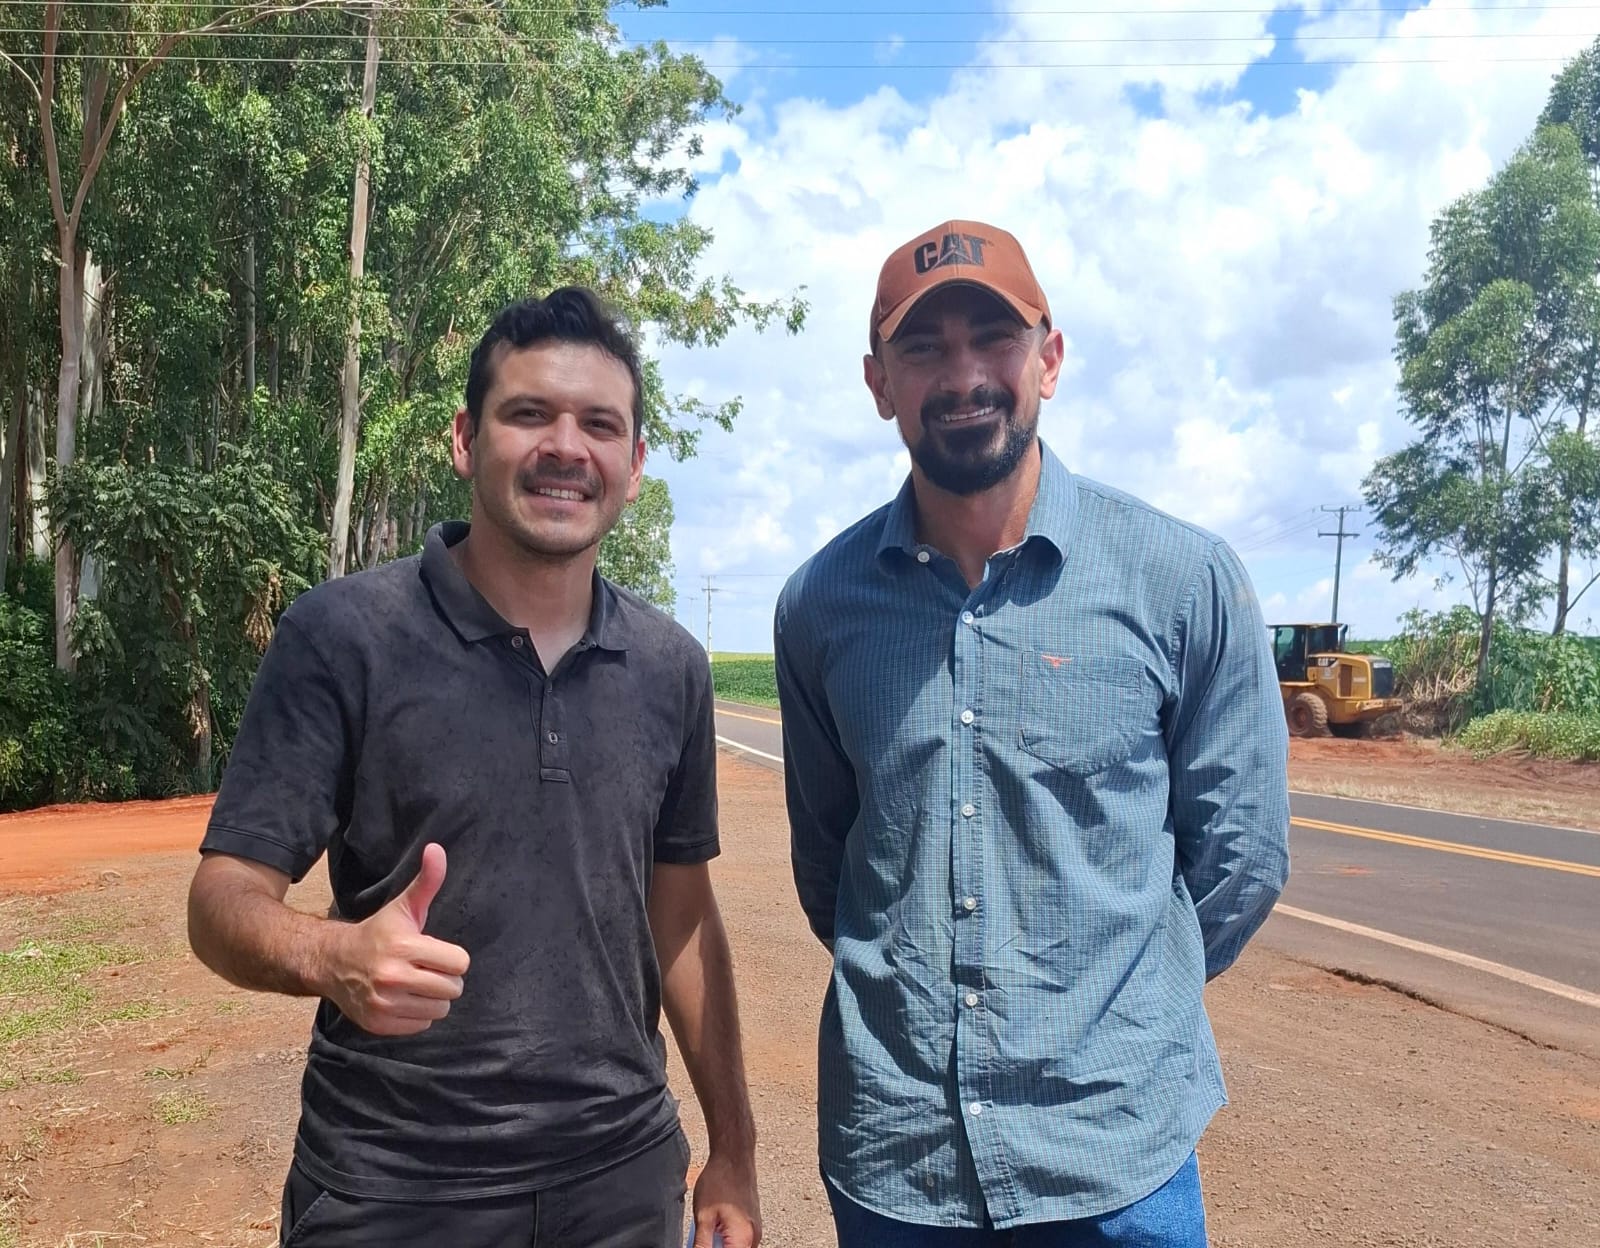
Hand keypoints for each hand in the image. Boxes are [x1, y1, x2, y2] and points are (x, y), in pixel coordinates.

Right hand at [320, 843, 469, 1035]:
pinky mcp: (378, 1024)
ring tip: (415, 983)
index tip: (435, 952)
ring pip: (440, 1009)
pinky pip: (421, 1025)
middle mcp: (392, 977)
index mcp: (403, 946)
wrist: (332, 962)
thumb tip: (437, 849)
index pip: (460, 963)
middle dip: (445, 978)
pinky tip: (403, 999)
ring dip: (433, 998)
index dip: (452, 957)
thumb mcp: (404, 906)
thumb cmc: (378, 932)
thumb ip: (427, 881)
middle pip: (453, 988)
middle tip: (426, 968)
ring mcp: (384, 1004)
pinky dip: (417, 1014)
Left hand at [689, 1150, 760, 1247]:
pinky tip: (714, 1227)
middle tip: (701, 1237)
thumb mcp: (703, 1217)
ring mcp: (755, 1232)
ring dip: (720, 1245)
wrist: (734, 1157)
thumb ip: (701, 1245)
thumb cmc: (720, 1180)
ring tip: (708, 1229)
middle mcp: (754, 1239)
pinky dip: (726, 1240)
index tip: (702, 1243)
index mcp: (742, 1240)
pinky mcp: (753, 1225)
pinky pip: (739, 1242)